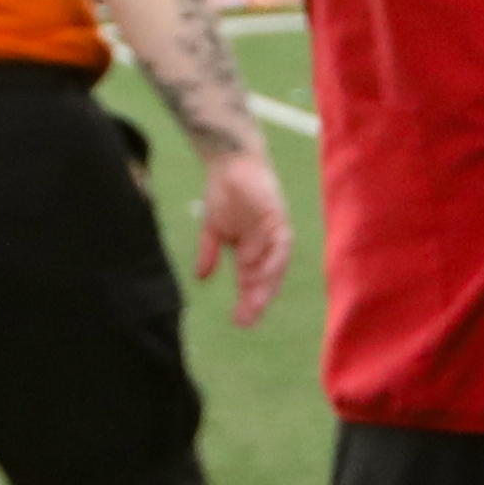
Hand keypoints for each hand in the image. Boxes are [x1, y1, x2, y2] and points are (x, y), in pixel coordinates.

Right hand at [182, 135, 294, 317]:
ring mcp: (274, 236)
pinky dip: (276, 260)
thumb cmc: (222, 192)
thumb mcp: (213, 229)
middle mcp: (265, 248)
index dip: (247, 302)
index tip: (238, 321)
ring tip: (256, 305)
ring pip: (275, 268)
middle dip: (256, 301)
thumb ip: (209, 253)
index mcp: (250, 253)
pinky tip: (266, 273)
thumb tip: (201, 278)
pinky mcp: (279, 221)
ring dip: (266, 286)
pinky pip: (282, 245)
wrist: (229, 163)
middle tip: (246, 320)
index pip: (251, 284)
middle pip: (264, 281)